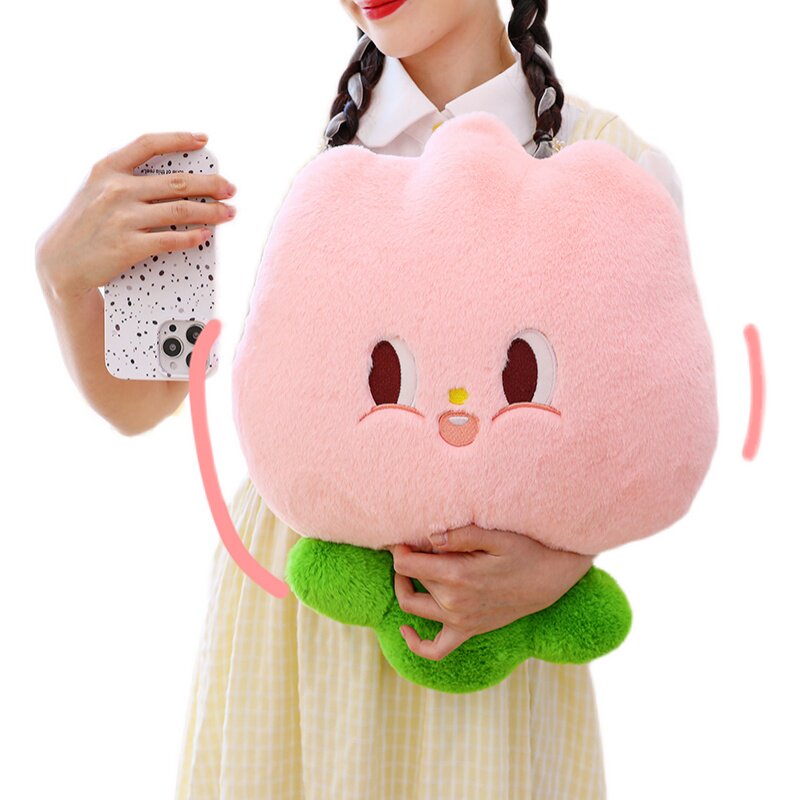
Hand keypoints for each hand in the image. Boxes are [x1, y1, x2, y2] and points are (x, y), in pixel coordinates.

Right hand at [35, 131, 236, 300]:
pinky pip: (172, 239)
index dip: (179, 138)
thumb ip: (126, 179)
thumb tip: (174, 179)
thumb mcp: (95, 189)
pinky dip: (193, 237)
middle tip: (230, 189)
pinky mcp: (128, 246)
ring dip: (212, 211)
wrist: (59, 262)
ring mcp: (122, 218)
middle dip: (211, 184)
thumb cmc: (84, 224)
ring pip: (181, 210)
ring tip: (229, 213)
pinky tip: (205, 235)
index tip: (204, 139)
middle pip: (177, 182)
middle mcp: (116, 190)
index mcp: (107, 169)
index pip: (148, 144)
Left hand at [389, 525, 592, 660]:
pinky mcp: (467, 631)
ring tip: (408, 569)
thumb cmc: (524, 550)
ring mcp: (459, 621)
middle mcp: (454, 603)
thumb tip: (428, 536)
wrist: (550, 578)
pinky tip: (405, 629)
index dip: (399, 548)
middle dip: (406, 560)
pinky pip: (435, 650)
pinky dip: (415, 644)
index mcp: (457, 576)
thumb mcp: (496, 536)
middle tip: (413, 543)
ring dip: (403, 588)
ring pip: (412, 608)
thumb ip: (460, 535)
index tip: (403, 537)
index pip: (406, 563)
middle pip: (410, 579)